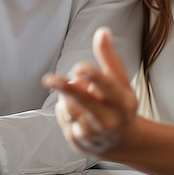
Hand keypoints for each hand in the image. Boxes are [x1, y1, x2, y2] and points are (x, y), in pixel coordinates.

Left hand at [42, 26, 137, 155]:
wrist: (121, 141)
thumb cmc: (119, 105)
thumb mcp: (120, 81)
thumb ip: (109, 57)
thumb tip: (102, 32)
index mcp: (122, 102)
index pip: (107, 86)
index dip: (93, 76)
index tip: (80, 69)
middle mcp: (108, 120)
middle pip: (83, 101)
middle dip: (67, 89)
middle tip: (50, 80)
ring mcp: (92, 133)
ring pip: (67, 104)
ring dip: (68, 94)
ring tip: (82, 96)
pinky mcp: (76, 140)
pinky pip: (61, 114)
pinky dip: (65, 108)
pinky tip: (78, 112)